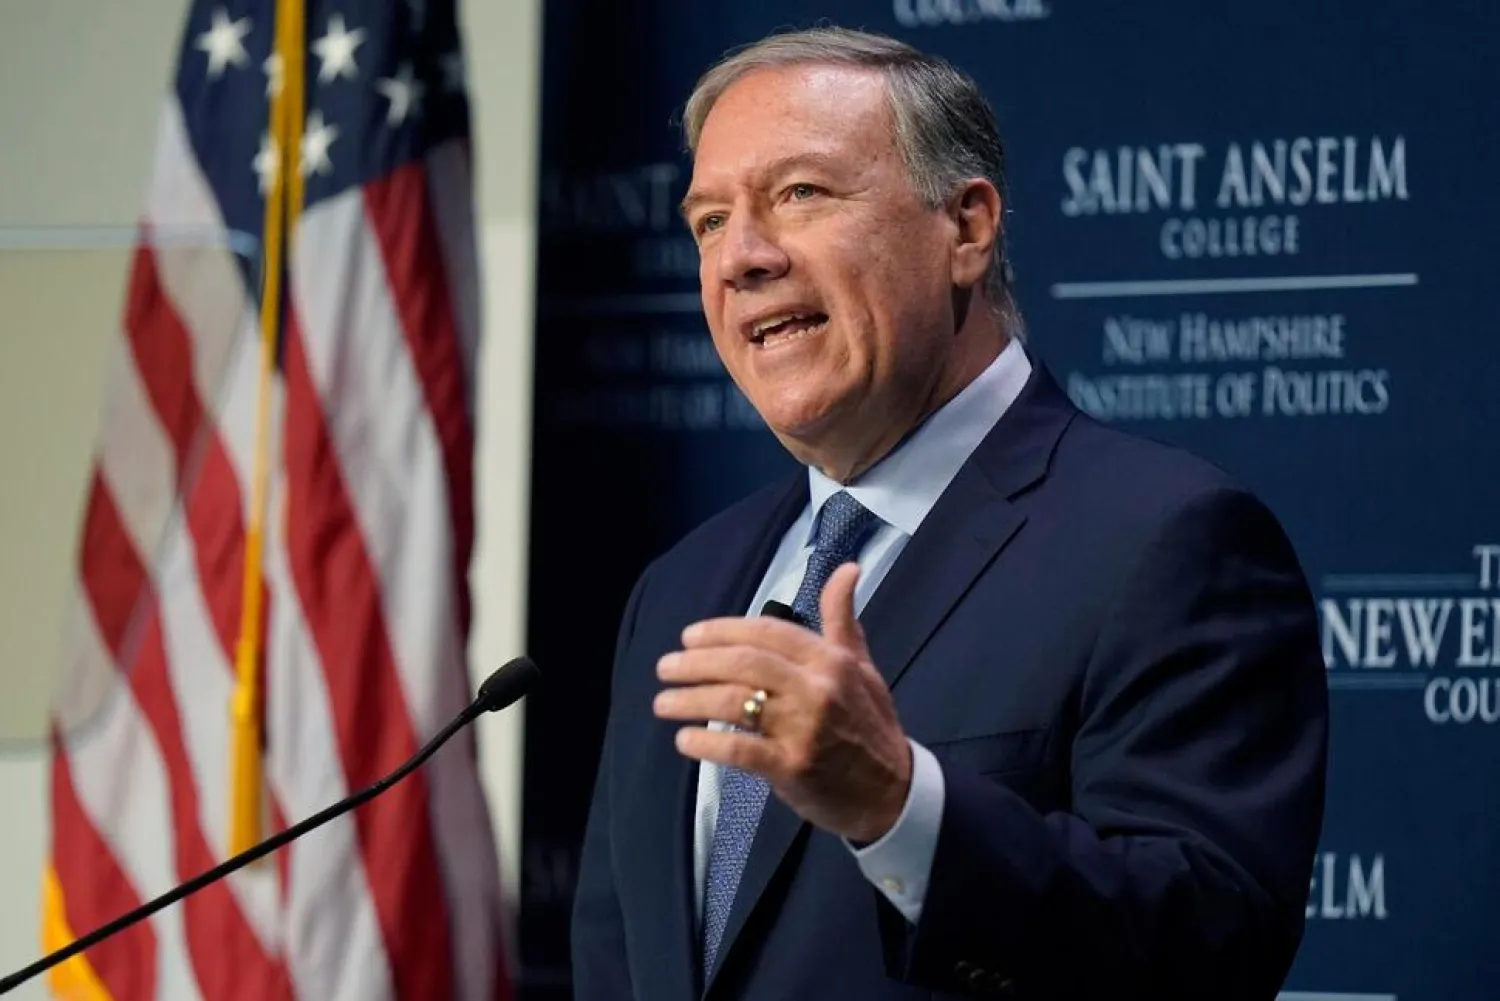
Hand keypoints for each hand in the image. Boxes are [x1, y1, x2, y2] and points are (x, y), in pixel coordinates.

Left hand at [653, 563, 912, 843]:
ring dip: (690, 700)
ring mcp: (804, 729)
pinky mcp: (792, 767)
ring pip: (733, 702)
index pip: (766, 632)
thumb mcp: (862, 666)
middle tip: (665, 668)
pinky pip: (739, 749)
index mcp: (831, 660)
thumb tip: (848, 568)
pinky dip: (706, 742)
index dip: (722, 630)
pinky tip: (685, 739)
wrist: (892, 792)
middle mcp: (817, 688)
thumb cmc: (870, 724)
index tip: (689, 637)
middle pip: (743, 663)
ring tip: (663, 703)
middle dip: (696, 663)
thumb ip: (842, 619)